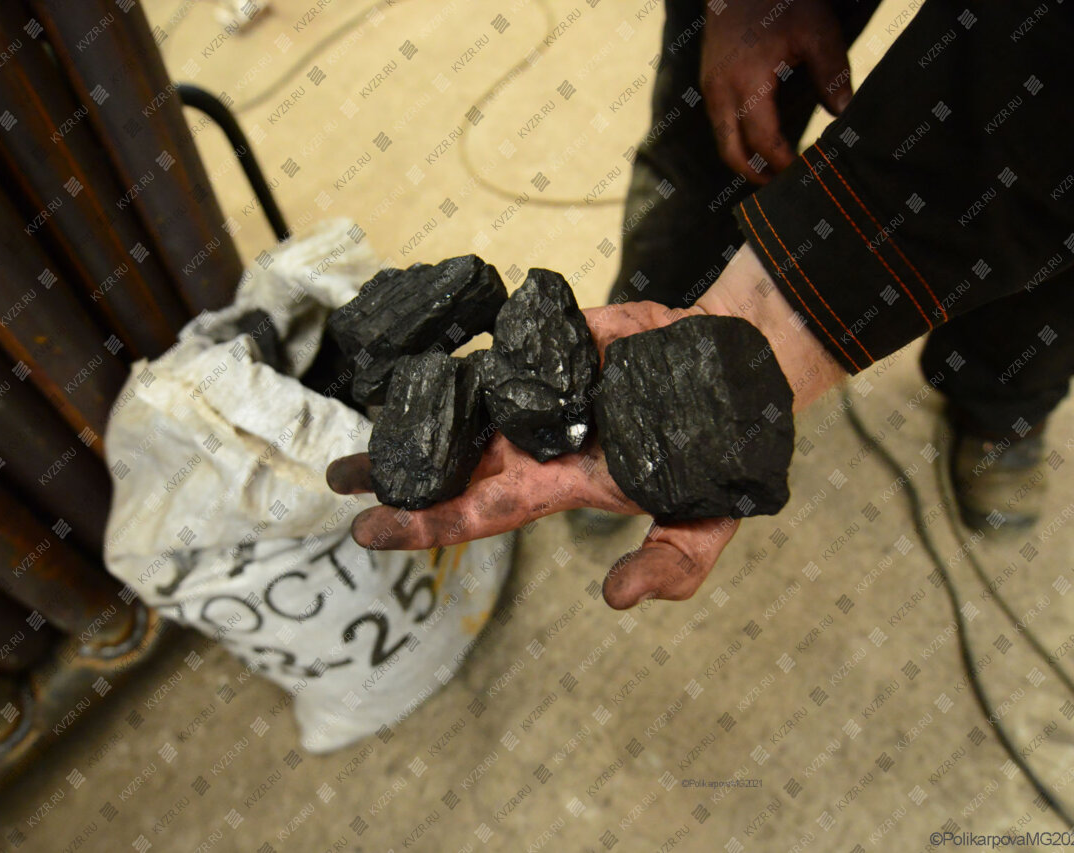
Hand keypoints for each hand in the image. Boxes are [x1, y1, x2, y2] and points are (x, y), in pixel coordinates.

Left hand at [328, 301, 743, 608]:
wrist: (739, 368)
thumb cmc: (719, 453)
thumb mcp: (707, 520)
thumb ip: (670, 564)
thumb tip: (617, 598)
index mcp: (558, 485)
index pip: (478, 512)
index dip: (423, 523)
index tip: (366, 529)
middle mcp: (534, 443)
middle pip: (451, 463)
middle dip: (394, 474)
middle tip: (335, 477)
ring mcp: (536, 392)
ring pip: (459, 407)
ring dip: (410, 415)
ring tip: (361, 420)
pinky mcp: (547, 344)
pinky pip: (493, 351)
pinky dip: (453, 356)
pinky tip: (409, 359)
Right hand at [700, 0, 850, 183]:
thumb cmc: (782, 0)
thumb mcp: (817, 31)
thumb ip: (833, 72)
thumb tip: (843, 114)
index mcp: (747, 81)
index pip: (764, 140)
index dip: (784, 162)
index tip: (804, 173)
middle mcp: (720, 92)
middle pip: (731, 152)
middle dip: (755, 174)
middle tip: (781, 187)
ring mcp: (709, 88)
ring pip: (722, 140)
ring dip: (745, 159)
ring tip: (773, 168)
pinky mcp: (708, 82)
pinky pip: (719, 123)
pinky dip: (737, 138)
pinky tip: (760, 139)